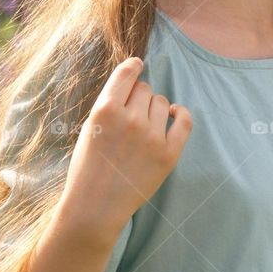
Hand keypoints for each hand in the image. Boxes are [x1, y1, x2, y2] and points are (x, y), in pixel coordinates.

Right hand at [62, 57, 192, 231]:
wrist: (95, 206)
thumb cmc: (88, 166)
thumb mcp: (90, 127)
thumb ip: (110, 103)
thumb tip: (134, 80)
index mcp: (105, 110)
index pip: (127, 73)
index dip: (133, 66)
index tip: (137, 65)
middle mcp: (130, 119)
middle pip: (145, 89)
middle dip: (138, 97)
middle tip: (130, 115)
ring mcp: (152, 137)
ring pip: (162, 102)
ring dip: (154, 109)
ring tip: (143, 126)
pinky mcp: (169, 154)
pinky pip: (184, 121)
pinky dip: (180, 114)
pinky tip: (174, 115)